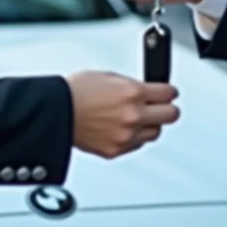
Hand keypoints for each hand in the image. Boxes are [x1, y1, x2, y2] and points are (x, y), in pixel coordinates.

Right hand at [65, 71, 179, 158]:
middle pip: (171, 115)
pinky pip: (137, 144)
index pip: (168, 93)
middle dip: (168, 108)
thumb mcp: (108, 76)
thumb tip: (146, 89)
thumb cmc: (76, 91)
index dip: (169, 91)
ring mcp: (126, 135)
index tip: (168, 92)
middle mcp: (133, 115)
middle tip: (163, 106)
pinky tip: (125, 128)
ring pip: (155, 133)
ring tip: (141, 118)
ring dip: (151, 124)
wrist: (56, 112)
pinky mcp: (116, 150)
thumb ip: (132, 85)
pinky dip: (134, 137)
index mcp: (133, 92)